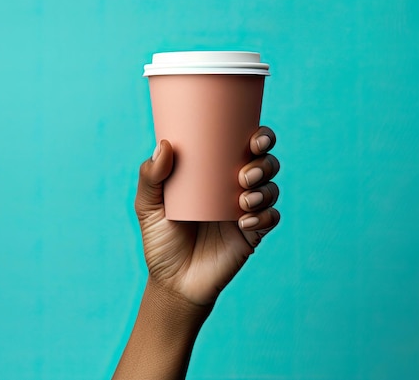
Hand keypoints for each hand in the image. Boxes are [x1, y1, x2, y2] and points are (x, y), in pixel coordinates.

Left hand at [135, 126, 280, 305]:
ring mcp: (246, 211)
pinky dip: (264, 216)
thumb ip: (150, 177)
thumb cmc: (160, 241)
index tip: (254, 138)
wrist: (172, 282)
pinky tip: (245, 222)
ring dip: (264, 190)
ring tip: (243, 200)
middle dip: (264, 163)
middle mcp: (235, 187)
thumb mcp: (148, 207)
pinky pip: (271, 219)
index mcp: (214, 172)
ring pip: (271, 189)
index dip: (259, 136)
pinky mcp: (253, 235)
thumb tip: (164, 145)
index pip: (243, 145)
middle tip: (245, 174)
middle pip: (265, 163)